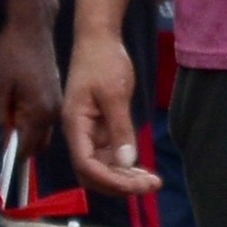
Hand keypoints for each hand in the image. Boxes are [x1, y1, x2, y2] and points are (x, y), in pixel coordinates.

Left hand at [0, 14, 62, 185]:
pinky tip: (17, 109)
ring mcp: (57, 105)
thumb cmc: (12, 55)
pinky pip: (44, 120)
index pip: (25, 149)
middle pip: (37, 146)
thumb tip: (2, 144)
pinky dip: (31, 122)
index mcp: (40, 113)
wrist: (33, 27)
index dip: (10, 158)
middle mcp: (54, 113)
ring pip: (41, 133)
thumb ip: (1, 119)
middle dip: (19, 148)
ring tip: (6, 122)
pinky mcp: (56, 96)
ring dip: (25, 134)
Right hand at [65, 39, 157, 198]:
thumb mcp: (115, 94)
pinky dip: (125, 166)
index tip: (136, 186)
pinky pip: (110, 155)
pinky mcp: (100, 128)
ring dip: (124, 178)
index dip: (109, 180)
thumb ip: (120, 128)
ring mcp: (89, 132)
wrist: (99, 40)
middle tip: (150, 186)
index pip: (86, 165)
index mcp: (75, 125)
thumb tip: (126, 162)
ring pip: (102, 167)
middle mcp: (79, 133)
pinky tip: (143, 171)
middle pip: (92, 173)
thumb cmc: (104, 61)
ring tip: (151, 183)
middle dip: (119, 184)